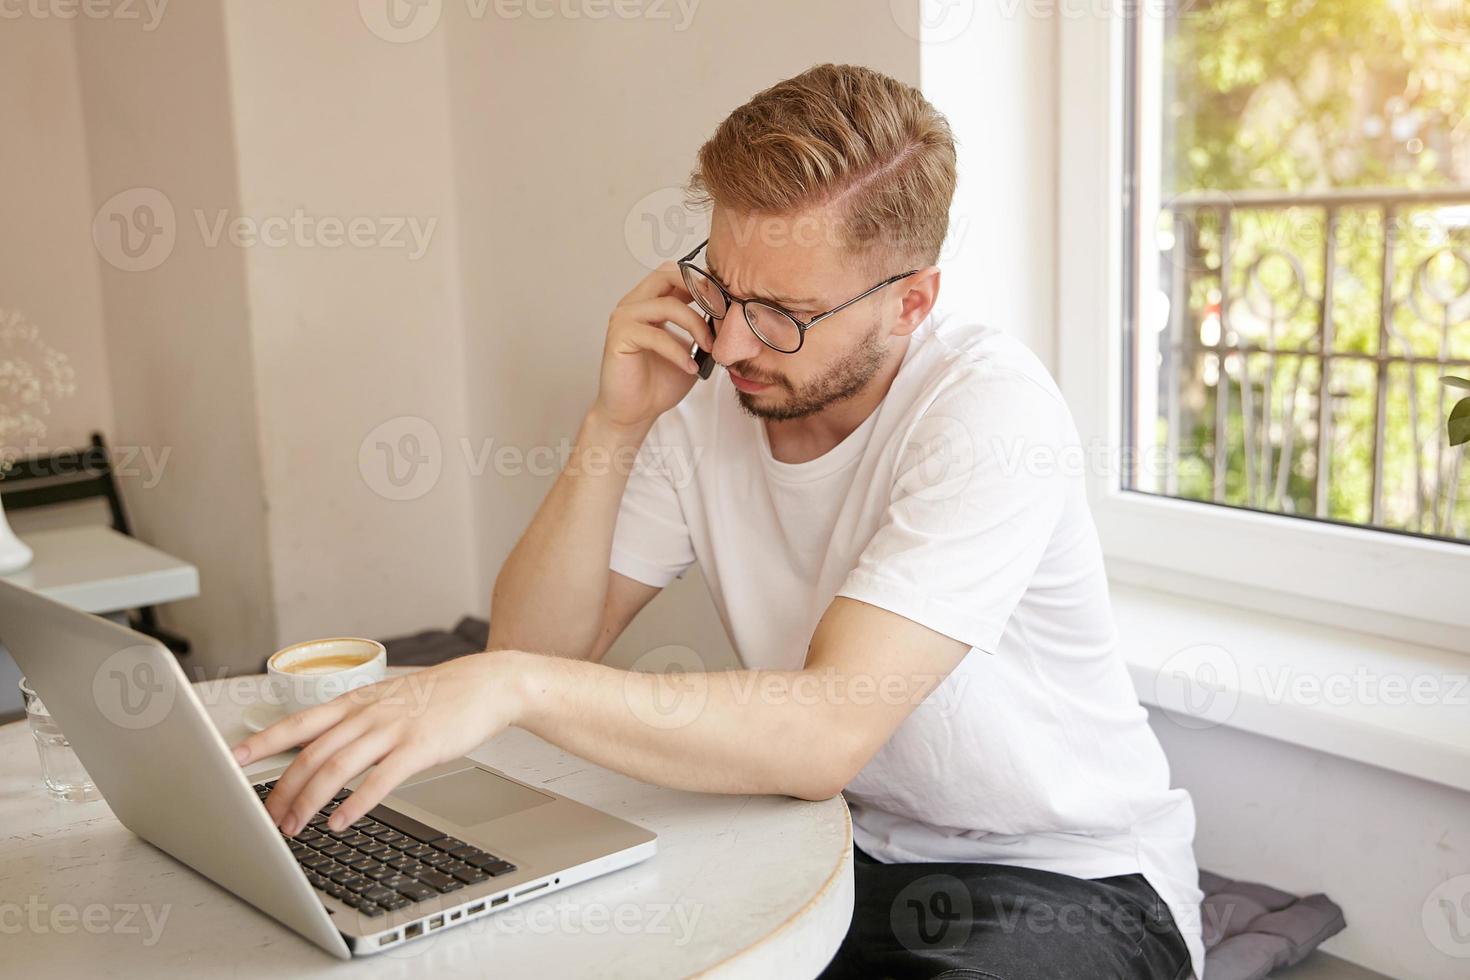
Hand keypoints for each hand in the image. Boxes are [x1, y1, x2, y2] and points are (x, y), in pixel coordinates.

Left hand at [231, 652, 521, 835]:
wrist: (487, 683)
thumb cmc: (438, 696)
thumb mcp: (387, 700)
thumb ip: (355, 723)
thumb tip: (321, 751)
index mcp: (356, 702)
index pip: (298, 723)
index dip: (264, 742)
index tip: (234, 759)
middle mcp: (367, 714)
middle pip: (311, 754)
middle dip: (283, 790)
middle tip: (267, 818)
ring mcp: (393, 730)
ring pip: (337, 768)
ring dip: (310, 802)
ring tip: (295, 828)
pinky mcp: (419, 748)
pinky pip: (380, 780)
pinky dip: (356, 804)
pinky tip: (342, 822)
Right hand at [593, 262, 714, 430]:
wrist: (635, 412)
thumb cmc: (660, 382)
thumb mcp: (690, 349)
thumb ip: (703, 328)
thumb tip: (731, 315)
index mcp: (649, 302)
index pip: (676, 274)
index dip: (703, 282)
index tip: (728, 302)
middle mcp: (634, 304)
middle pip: (668, 274)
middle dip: (700, 291)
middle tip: (721, 314)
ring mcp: (624, 318)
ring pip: (667, 305)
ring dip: (696, 325)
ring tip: (709, 348)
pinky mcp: (619, 337)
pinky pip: (657, 336)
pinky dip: (678, 351)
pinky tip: (690, 367)